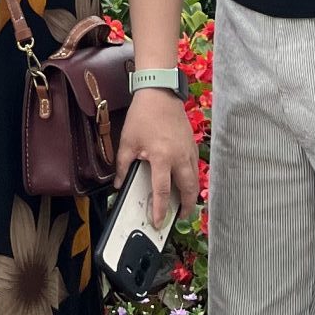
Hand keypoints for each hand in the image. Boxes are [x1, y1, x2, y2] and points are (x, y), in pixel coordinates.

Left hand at [113, 89, 199, 229]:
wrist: (159, 92)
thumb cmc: (142, 116)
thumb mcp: (127, 141)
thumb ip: (122, 165)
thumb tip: (118, 183)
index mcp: (162, 157)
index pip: (162, 190)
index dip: (161, 209)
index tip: (159, 222)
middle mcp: (179, 157)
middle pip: (188, 190)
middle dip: (185, 207)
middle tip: (179, 217)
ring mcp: (189, 150)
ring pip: (195, 180)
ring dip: (190, 194)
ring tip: (183, 203)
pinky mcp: (192, 145)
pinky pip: (195, 168)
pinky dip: (193, 179)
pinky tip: (186, 182)